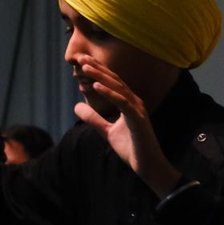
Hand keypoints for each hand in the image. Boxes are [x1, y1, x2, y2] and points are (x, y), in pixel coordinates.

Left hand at [72, 58, 180, 194]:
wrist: (146, 166)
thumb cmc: (131, 148)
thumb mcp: (107, 131)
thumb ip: (93, 118)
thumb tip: (76, 106)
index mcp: (129, 102)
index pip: (112, 82)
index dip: (98, 70)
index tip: (82, 61)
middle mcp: (134, 102)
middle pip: (114, 80)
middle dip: (97, 68)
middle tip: (81, 58)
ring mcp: (137, 109)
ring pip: (118, 88)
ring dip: (101, 76)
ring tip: (86, 68)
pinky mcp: (138, 119)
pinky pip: (122, 103)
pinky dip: (109, 93)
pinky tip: (96, 86)